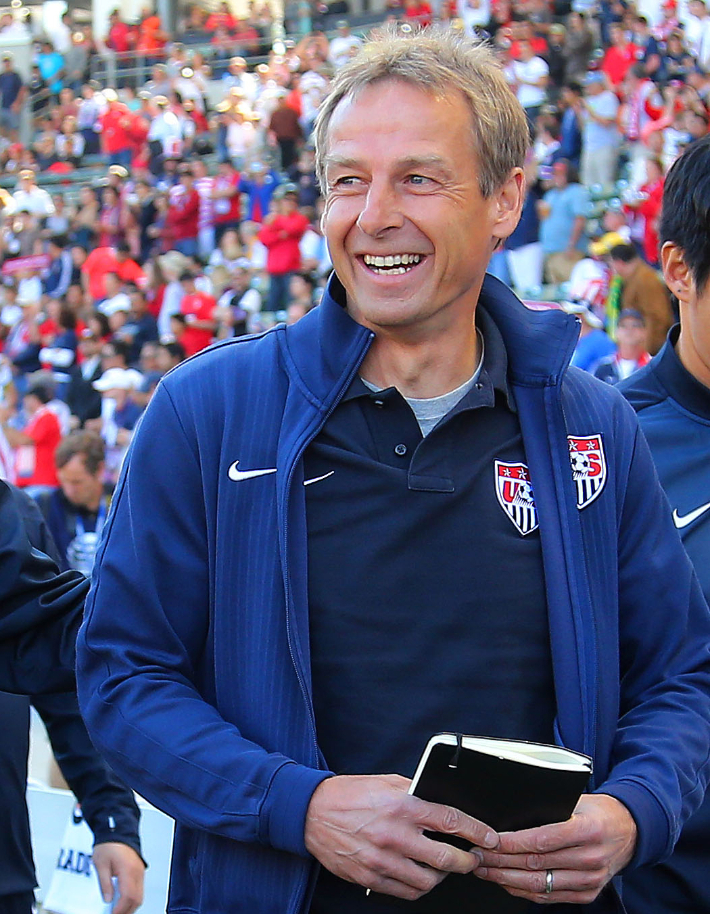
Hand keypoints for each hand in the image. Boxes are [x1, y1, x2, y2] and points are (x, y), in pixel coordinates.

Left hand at [92, 842, 144, 913]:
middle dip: (127, 911)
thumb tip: (108, 899)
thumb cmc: (109, 844)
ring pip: (140, 896)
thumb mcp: (100, 864)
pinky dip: (132, 898)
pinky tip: (123, 901)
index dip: (120, 909)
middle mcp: (137, 871)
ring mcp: (140, 871)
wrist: (117, 831)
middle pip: (137, 899)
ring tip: (118, 911)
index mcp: (128, 869)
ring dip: (130, 906)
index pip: (128, 896)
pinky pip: (139, 889)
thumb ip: (104, 884)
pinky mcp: (139, 871)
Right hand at [304, 774, 497, 900]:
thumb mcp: (386, 782)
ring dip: (442, 877)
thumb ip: (415, 792)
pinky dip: (419, 888)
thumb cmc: (350, 794)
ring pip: (428, 882)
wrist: (312, 813)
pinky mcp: (370, 878)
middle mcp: (394, 835)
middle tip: (473, 858)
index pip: (450, 821)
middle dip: (467, 862)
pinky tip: (421, 877)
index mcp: (401, 806)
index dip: (476, 831)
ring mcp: (382, 860)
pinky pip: (405, 892)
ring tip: (444, 868)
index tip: (489, 838)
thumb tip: (442, 803)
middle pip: (446, 859)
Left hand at [473, 794, 636, 904]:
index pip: (541, 840)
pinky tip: (507, 882)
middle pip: (536, 864)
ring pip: (539, 884)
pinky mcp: (587, 893)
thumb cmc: (599, 812)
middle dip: (500, 861)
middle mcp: (590, 858)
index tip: (488, 840)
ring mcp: (590, 879)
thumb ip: (549, 808)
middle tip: (478, 855)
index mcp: (587, 830)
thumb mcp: (577, 800)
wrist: (630, 831)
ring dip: (506, 878)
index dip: (510, 843)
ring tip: (485, 870)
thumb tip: (511, 814)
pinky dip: (524, 890)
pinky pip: (549, 896)